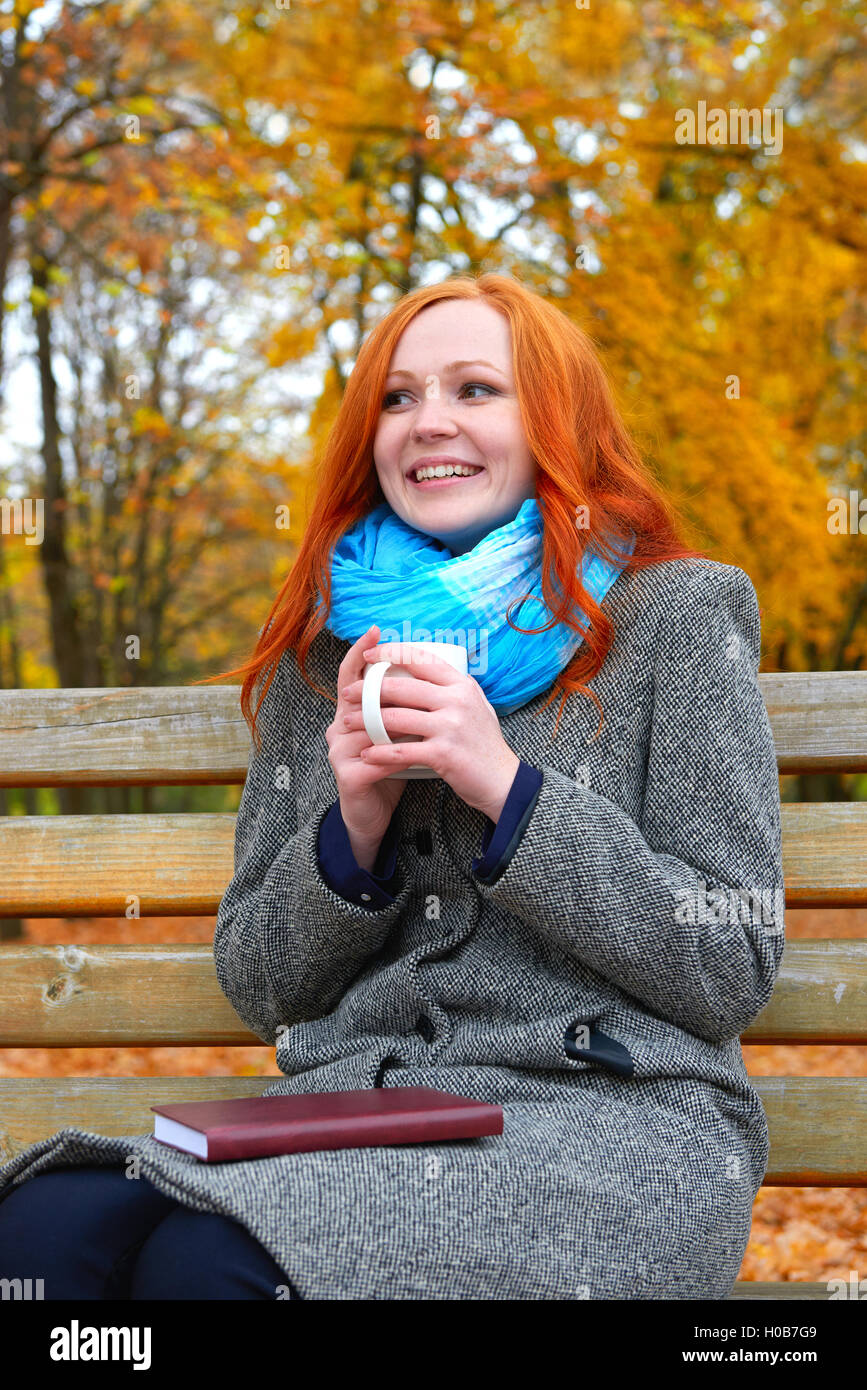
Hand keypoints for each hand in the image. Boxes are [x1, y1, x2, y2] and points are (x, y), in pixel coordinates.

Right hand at [324, 626, 407, 856]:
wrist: (374, 814)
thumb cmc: (387, 770)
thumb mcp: (395, 734)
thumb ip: (401, 709)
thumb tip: (428, 676)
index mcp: (349, 715)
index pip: (351, 676)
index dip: (361, 653)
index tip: (377, 630)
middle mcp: (337, 728)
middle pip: (360, 696)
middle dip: (383, 682)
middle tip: (410, 670)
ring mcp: (339, 752)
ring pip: (371, 727)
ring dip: (400, 722)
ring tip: (426, 717)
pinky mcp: (348, 776)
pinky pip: (378, 759)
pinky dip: (400, 755)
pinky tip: (419, 753)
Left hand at [341, 640, 520, 823]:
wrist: (503, 781)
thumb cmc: (485, 744)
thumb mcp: (477, 705)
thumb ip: (454, 688)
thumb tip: (428, 669)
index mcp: (462, 685)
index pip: (421, 659)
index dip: (391, 653)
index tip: (368, 655)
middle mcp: (457, 701)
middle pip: (401, 687)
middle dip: (367, 689)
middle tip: (347, 694)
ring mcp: (450, 727)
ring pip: (395, 718)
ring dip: (365, 720)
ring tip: (347, 722)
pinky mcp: (443, 754)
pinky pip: (401, 750)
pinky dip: (379, 753)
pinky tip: (366, 754)